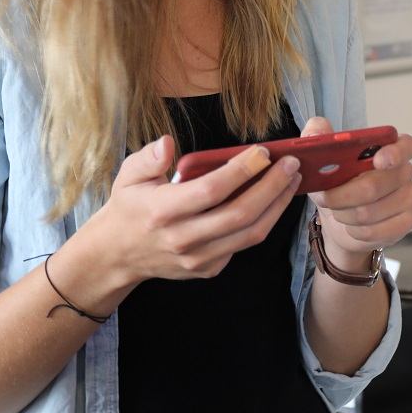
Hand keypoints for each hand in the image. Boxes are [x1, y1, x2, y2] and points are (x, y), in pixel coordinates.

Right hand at [72, 134, 302, 295]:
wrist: (119, 254)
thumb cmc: (129, 206)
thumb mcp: (128, 175)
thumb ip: (148, 157)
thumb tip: (168, 143)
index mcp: (163, 211)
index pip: (211, 190)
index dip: (241, 170)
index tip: (263, 151)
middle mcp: (183, 238)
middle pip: (240, 214)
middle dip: (272, 186)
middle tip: (292, 164)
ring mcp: (198, 258)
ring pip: (250, 234)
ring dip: (277, 205)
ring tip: (292, 180)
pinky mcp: (208, 269)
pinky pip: (243, 245)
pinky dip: (264, 222)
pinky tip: (274, 200)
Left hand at [302, 116, 411, 270]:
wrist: (340, 219)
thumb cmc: (336, 183)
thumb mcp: (321, 158)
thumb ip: (317, 136)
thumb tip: (317, 130)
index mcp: (390, 148)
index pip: (405, 146)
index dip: (394, 153)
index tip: (377, 161)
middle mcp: (404, 172)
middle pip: (375, 186)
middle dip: (341, 195)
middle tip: (325, 197)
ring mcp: (408, 198)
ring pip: (369, 212)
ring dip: (343, 214)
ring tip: (336, 210)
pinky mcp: (405, 223)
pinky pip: (373, 230)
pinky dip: (353, 230)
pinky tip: (350, 225)